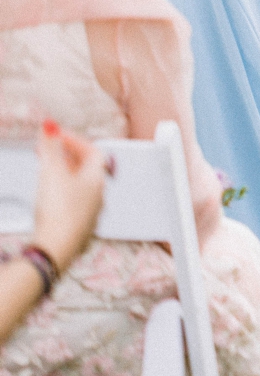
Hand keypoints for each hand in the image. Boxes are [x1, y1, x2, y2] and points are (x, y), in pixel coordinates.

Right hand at [32, 122, 106, 273]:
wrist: (54, 250)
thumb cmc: (58, 211)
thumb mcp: (51, 172)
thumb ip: (50, 146)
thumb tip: (49, 125)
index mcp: (97, 178)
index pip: (92, 150)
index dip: (73, 141)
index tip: (55, 137)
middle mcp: (99, 196)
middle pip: (86, 169)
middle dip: (66, 157)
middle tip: (47, 153)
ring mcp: (91, 216)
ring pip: (80, 189)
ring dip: (64, 177)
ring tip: (45, 174)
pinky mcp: (79, 232)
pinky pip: (74, 207)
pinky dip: (62, 197)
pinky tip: (48, 201)